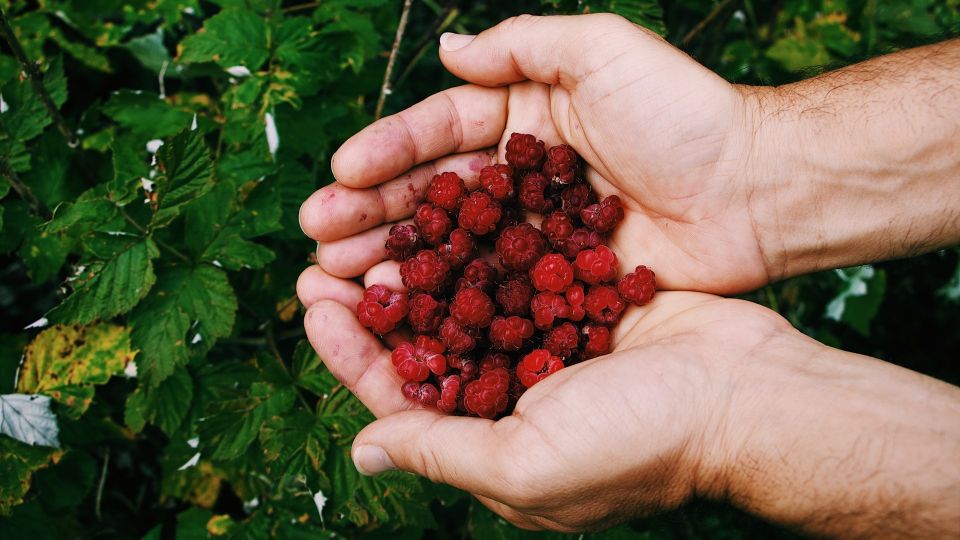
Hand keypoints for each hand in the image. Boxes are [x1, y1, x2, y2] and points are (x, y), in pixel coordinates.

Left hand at [298, 275, 959, 535]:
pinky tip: (453, 212)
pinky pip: (516, 273)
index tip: (314, 304)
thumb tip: (363, 452)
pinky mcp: (581, 305)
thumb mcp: (526, 465)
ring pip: (465, 303)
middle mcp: (514, 398)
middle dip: (377, 302)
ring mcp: (549, 349)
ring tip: (378, 227)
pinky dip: (481, 246)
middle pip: (427, 345)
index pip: (400, 398)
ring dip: (421, 267)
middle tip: (328, 256)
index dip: (352, 352)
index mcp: (493, 445)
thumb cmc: (641, 441)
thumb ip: (441, 453)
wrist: (747, 394)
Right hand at [299, 14, 772, 294]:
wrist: (757, 189)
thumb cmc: (685, 113)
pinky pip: (491, 293)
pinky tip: (405, 318)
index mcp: (524, 118)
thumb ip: (525, 47)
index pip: (440, 132)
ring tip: (338, 276)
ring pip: (450, 248)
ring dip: (393, 261)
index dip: (389, 151)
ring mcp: (535, 234)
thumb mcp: (604, 52)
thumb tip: (448, 50)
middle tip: (318, 235)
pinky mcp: (557, 283)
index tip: (342, 172)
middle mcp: (520, 178)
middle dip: (372, 212)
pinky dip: (448, 305)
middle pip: (432, 194)